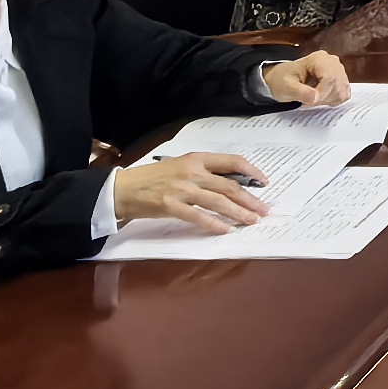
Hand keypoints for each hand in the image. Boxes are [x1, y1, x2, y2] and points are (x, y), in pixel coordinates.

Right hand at [113, 150, 267, 231]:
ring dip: (238, 213)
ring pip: (219, 202)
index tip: (264, 182)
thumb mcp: (180, 166)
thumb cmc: (152, 178)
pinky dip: (215, 224)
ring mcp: (182, 189)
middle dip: (250, 199)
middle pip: (229, 185)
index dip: (252, 171)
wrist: (123, 188)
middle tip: (264, 210)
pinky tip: (226, 230)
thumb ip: (204, 172)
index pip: (232, 161)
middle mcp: (192, 172)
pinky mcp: (171, 206)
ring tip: (252, 221)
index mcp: (196, 158)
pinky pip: (199, 216)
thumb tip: (232, 183)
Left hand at [260, 50, 352, 107]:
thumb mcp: (286, 87)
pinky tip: (321, 99)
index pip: (330, 78)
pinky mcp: (340, 79)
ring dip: (328, 100)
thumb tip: (316, 97)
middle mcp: (332, 61)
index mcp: (319, 59)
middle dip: (324, 98)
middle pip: (338, 84)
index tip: (309, 102)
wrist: (281, 80)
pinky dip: (333, 100)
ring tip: (313, 99)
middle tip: (308, 102)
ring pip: (342, 90)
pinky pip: (344, 93)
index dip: (322, 93)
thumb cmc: (282, 81)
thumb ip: (301, 92)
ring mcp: (338, 70)